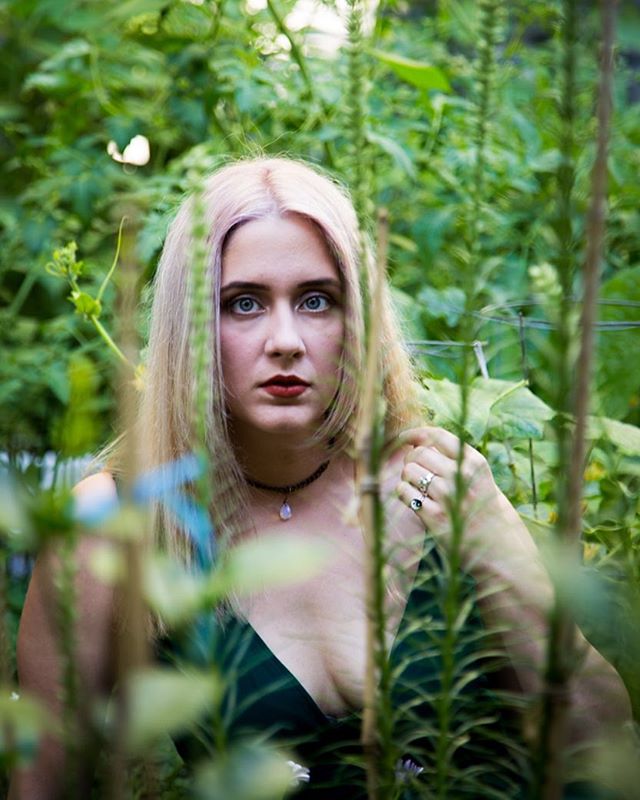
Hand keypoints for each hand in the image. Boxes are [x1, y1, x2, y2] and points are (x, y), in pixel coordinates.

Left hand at [396, 426, 530, 564]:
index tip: (405, 438)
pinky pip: (405, 493)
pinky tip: (414, 499)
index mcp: (475, 462)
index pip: (437, 436)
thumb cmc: (483, 507)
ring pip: (409, 471)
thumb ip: (455, 458)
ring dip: (407, 477)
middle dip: (411, 459)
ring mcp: (448, 496)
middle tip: (416, 470)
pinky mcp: (434, 517)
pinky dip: (404, 493)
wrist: (498, 546)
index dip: (416, 433)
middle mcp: (462, 476)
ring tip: (417, 487)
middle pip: (419, 453)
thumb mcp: (479, 477)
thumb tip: (418, 440)